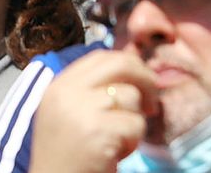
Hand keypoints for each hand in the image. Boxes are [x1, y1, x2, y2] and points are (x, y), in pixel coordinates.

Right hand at [30, 50, 159, 172]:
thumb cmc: (65, 153)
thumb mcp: (66, 112)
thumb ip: (89, 90)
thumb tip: (132, 73)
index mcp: (59, 84)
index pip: (100, 56)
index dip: (127, 64)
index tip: (140, 81)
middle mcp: (68, 91)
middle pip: (120, 65)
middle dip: (145, 79)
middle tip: (152, 102)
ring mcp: (82, 110)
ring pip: (131, 97)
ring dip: (134, 121)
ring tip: (117, 140)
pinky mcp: (99, 132)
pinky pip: (135, 125)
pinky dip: (132, 143)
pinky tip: (116, 154)